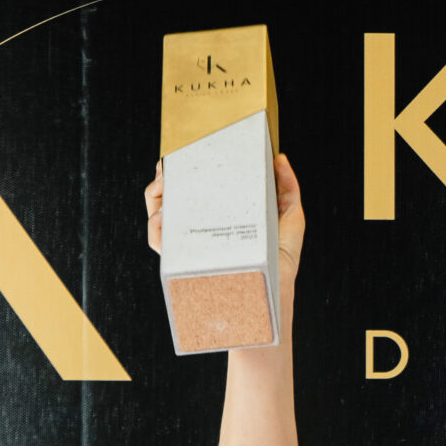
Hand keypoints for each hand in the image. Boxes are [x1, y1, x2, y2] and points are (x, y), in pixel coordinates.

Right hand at [143, 150, 305, 289]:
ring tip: (165, 186)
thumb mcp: (290, 218)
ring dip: (155, 195)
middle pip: (168, 195)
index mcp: (221, 213)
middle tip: (168, 168)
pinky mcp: (186, 261)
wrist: (276, 291)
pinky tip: (165, 215)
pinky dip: (156, 226)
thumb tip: (280, 157)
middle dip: (163, 176)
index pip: (193, 185)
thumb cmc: (282, 260)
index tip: (181, 154)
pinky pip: (159, 241)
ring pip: (157, 214)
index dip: (181, 166)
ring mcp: (191, 244)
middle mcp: (202, 228)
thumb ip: (288, 187)